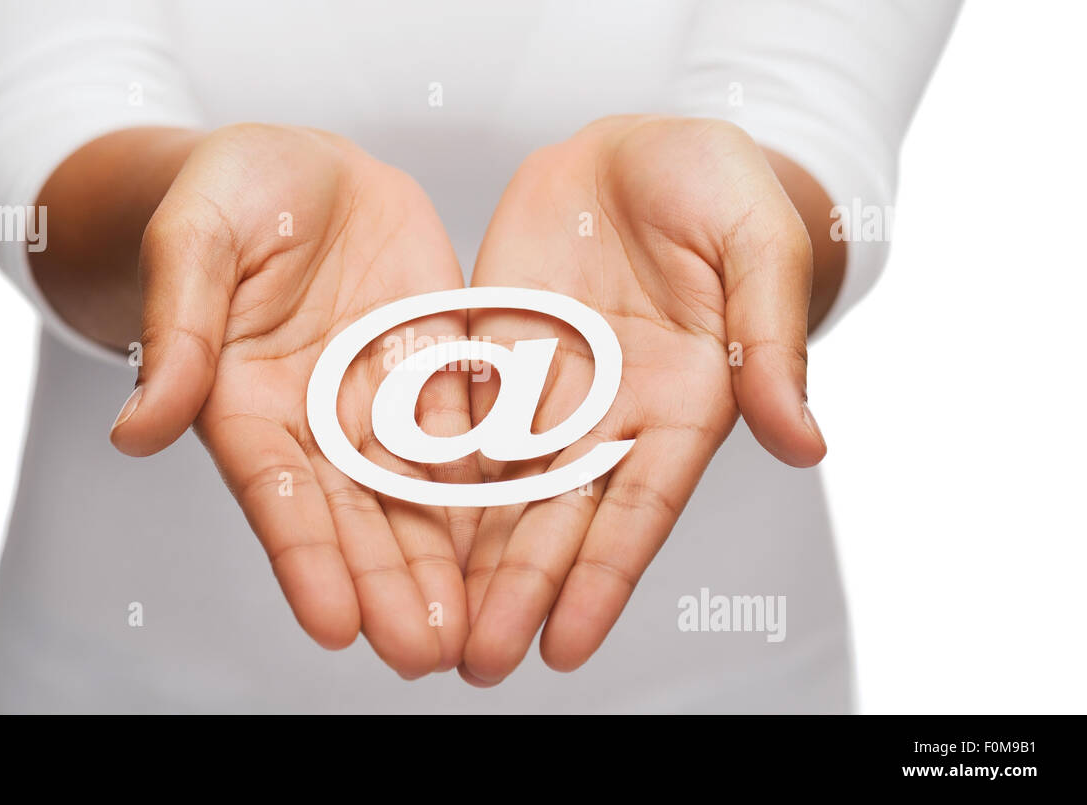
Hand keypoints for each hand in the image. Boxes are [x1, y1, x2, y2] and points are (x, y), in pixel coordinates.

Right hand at [108, 124, 477, 677]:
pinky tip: (524, 539)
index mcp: (245, 401)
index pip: (276, 492)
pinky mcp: (437, 368)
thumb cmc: (228, 192)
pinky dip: (494, 486)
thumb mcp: (196, 240)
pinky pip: (473, 432)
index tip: (333, 624)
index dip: (305, 557)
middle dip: (388, 584)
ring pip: (418, 492)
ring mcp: (380, 400)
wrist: (301, 168)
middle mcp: (315, 420)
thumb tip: (134, 433)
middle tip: (425, 653)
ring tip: (475, 630)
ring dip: (444, 562)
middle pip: (355, 514)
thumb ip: (179, 333)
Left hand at [460, 116, 827, 684]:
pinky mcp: (493, 348)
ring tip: (431, 623)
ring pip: (500, 484)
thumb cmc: (719, 185)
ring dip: (468, 555)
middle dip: (520, 589)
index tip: (566, 646)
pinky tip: (392, 524)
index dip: (604, 578)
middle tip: (477, 663)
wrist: (643, 145)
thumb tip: (807, 443)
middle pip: (559, 515)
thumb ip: (770, 342)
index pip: (640, 507)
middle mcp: (610, 412)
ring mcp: (547, 385)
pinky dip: (427, 472)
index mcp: (683, 401)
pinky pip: (454, 416)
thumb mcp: (758, 247)